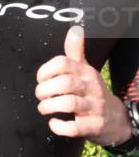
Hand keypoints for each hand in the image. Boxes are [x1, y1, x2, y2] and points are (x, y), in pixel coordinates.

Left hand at [36, 26, 130, 146]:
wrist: (115, 119)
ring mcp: (92, 108)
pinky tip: (54, 122)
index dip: (45, 70)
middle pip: (65, 83)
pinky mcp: (92, 126)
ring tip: (45, 108)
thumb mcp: (85, 70)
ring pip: (69, 103)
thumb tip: (75, 28)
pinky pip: (73, 128)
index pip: (63, 63)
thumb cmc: (91, 91)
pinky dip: (59, 126)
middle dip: (44, 90)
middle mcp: (90, 88)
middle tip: (41, 95)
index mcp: (85, 72)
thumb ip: (75, 51)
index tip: (41, 79)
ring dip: (49, 106)